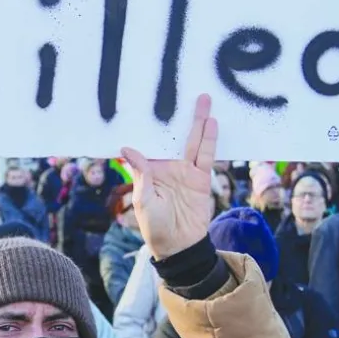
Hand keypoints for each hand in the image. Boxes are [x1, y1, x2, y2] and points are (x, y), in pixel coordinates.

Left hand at [121, 93, 217, 259]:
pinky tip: (212, 124)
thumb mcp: (143, 200)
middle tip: (181, 91)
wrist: (179, 246)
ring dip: (199, 122)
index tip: (148, 103)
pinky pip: (207, 157)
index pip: (150, 143)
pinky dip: (210, 140)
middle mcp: (169, 167)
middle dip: (178, 116)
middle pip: (175, 137)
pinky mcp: (202, 180)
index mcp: (150, 170)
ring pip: (194, 141)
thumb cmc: (154, 226)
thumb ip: (140, 174)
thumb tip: (126, 149)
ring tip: (204, 100)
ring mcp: (186, 172)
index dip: (150, 126)